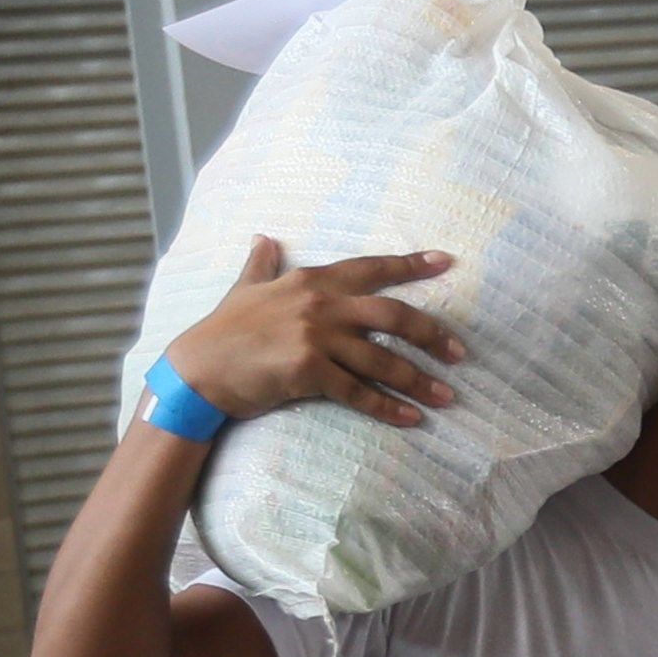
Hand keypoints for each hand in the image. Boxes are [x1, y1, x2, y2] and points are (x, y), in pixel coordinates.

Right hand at [165, 238, 464, 429]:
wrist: (199, 370)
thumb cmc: (223, 330)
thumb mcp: (244, 289)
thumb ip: (262, 264)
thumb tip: (264, 237)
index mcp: (312, 280)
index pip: (372, 268)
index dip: (411, 265)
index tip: (446, 262)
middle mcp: (320, 304)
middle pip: (393, 316)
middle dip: (432, 334)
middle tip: (459, 353)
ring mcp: (315, 337)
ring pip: (383, 360)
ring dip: (419, 380)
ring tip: (447, 397)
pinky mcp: (308, 371)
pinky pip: (359, 393)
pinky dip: (389, 408)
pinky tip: (412, 419)